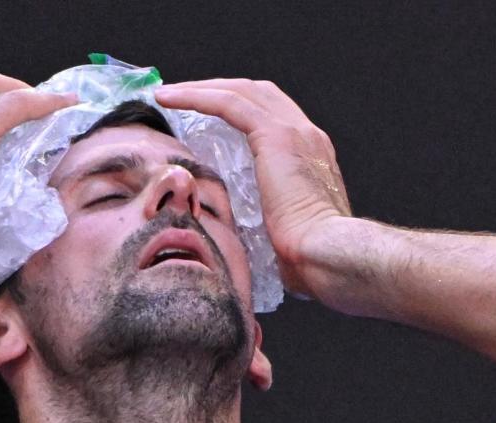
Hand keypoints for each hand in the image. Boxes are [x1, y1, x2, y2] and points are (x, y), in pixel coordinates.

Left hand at [154, 80, 349, 295]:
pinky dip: (197, 96)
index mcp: (314, 159)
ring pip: (242, 91)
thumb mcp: (285, 235)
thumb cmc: (309, 260)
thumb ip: (269, 226)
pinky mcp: (275, 135)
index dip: (240, 111)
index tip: (208, 120)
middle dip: (218, 90)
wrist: (327, 255)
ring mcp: (295, 131)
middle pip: (258, 94)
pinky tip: (169, 98)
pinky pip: (229, 102)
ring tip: (168, 94)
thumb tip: (251, 245)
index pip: (275, 118)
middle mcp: (308, 136)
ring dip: (202, 88)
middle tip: (183, 98)